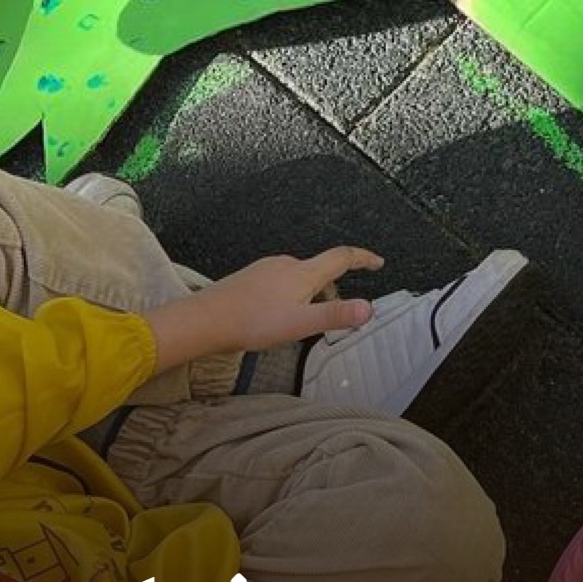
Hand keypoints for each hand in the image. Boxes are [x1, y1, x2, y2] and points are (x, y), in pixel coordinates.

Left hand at [145, 247, 381, 372]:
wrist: (205, 320)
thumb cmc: (253, 323)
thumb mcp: (300, 324)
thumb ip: (335, 316)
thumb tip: (370, 308)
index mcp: (304, 273)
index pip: (342, 257)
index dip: (363, 258)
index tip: (378, 262)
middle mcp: (286, 264)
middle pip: (320, 271)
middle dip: (332, 290)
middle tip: (333, 316)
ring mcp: (266, 269)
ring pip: (299, 278)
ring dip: (309, 295)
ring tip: (302, 322)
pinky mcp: (250, 278)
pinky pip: (280, 283)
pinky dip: (289, 296)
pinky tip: (275, 317)